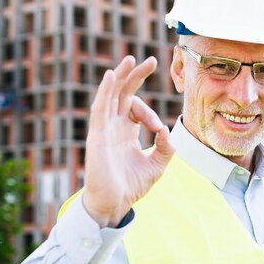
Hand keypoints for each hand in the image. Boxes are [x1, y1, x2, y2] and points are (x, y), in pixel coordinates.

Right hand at [82, 56, 174, 227]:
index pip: (137, 108)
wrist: (115, 204)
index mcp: (126, 131)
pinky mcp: (97, 135)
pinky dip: (105, 91)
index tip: (159, 130)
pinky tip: (112, 76)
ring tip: (131, 59)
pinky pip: (100, 108)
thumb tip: (167, 130)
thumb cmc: (132, 185)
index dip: (151, 114)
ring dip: (121, 76)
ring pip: (110, 95)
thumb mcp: (158, 164)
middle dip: (136, 76)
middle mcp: (113, 126)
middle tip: (150, 59)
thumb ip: (167, 147)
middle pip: (123, 93)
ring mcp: (104, 129)